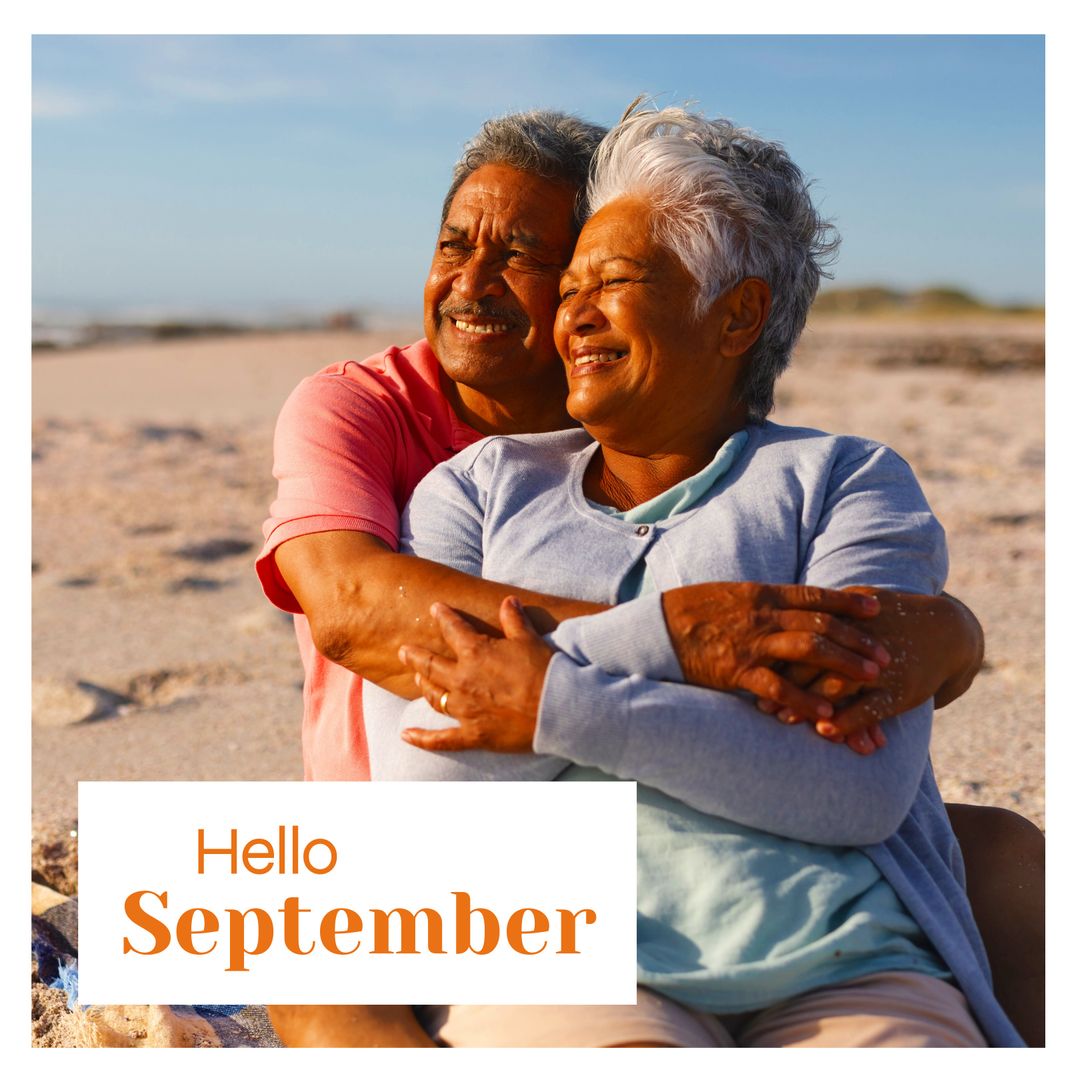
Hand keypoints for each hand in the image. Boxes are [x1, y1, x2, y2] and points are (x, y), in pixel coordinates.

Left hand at [397, 597, 553, 753]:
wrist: (557, 709)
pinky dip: (422, 738)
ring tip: (417, 678)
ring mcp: (465, 710)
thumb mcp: (529, 639)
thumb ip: (514, 619)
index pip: (453, 629)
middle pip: (431, 666)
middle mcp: (463, 680)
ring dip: (423, 686)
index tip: (434, 608)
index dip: (443, 616)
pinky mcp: (473, 735)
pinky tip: (406, 735)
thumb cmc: (545, 671)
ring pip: (434, 697)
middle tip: (403, 650)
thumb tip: (508, 600)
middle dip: (415, 656)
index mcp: (476, 653)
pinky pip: (441, 740)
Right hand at [662, 582, 888, 718]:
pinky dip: (804, 701)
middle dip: (858, 640)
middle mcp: (763, 616)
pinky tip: (827, 714)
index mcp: (762, 595)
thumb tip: (791, 607)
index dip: (848, 600)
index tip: (877, 607)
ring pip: (809, 650)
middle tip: (887, 655)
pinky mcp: (736, 671)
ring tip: (872, 678)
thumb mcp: (731, 597)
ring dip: (844, 664)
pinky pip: (778, 687)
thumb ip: (763, 603)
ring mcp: (751, 644)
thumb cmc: (691, 613)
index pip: (814, 595)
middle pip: (822, 624)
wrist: (654, 630)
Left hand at [759, 588, 968, 753]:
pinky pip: (871, 709)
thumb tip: (783, 608)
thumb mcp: (859, 603)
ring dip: (809, 706)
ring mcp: (882, 667)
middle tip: (762, 705)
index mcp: (847, 617)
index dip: (778, 655)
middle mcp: (862, 640)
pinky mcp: (901, 690)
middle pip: (815, 663)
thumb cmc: (892, 617)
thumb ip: (826, 607)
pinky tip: (826, 732)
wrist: (948, 631)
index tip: (754, 670)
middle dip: (786, 685)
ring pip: (839, 687)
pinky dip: (848, 721)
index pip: (805, 635)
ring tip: (785, 721)